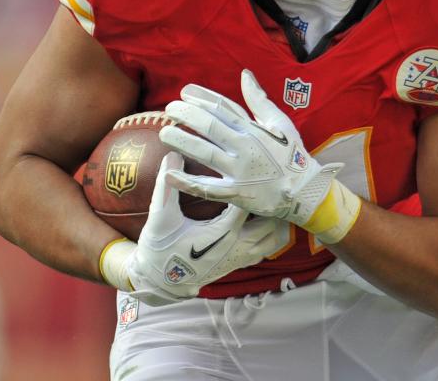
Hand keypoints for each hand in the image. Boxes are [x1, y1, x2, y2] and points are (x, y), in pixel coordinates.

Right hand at [99, 152, 288, 306]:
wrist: (161, 282)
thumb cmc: (161, 249)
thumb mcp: (161, 218)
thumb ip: (168, 187)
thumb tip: (172, 155)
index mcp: (223, 233)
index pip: (248, 204)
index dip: (255, 185)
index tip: (258, 167)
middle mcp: (238, 246)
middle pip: (271, 222)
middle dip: (273, 203)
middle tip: (274, 181)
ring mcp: (241, 257)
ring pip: (274, 239)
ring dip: (277, 221)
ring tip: (277, 199)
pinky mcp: (240, 263)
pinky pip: (268, 249)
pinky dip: (274, 235)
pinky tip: (270, 220)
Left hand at [159, 70, 360, 243]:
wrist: (305, 191)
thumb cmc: (291, 155)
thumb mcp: (280, 122)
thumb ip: (259, 100)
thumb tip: (244, 74)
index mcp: (254, 129)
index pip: (223, 108)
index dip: (202, 98)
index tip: (184, 91)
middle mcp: (245, 148)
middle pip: (210, 127)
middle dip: (187, 115)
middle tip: (168, 109)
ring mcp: (240, 172)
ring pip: (206, 154)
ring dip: (182, 142)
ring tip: (163, 133)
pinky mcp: (237, 194)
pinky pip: (208, 189)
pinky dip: (188, 183)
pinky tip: (169, 174)